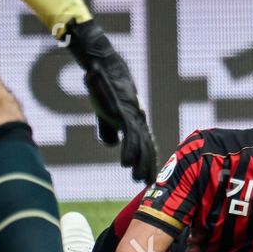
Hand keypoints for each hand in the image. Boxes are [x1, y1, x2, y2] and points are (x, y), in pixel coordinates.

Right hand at [62, 18, 157, 182]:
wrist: (103, 66)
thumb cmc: (104, 89)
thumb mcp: (107, 113)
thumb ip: (109, 130)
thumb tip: (112, 144)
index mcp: (135, 121)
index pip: (146, 145)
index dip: (148, 161)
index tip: (149, 177)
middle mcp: (138, 119)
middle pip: (147, 147)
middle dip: (148, 166)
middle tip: (148, 185)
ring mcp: (132, 115)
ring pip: (141, 143)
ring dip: (140, 163)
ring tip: (139, 180)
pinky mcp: (124, 111)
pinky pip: (128, 134)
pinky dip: (128, 149)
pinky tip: (125, 163)